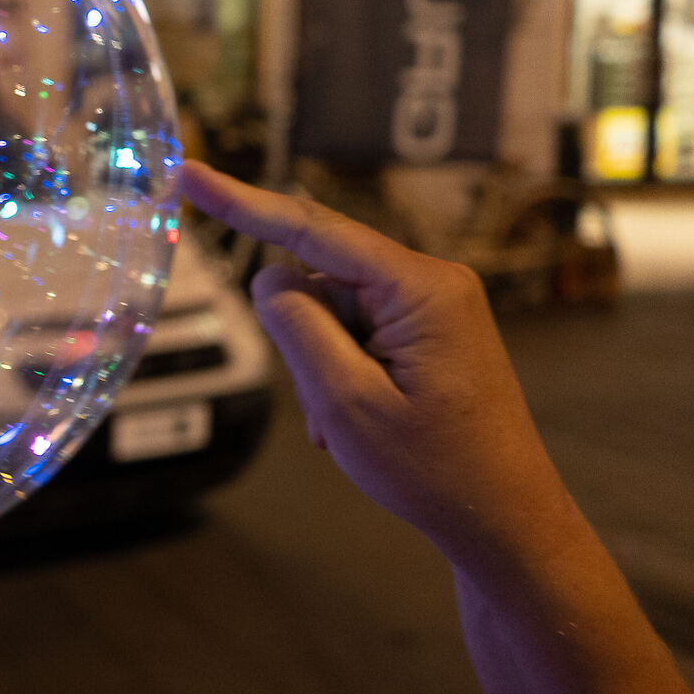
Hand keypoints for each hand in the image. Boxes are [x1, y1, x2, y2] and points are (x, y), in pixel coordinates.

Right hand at [178, 164, 574, 564]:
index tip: (190, 173)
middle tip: (326, 408)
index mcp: (421, 288)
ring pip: (332, 313)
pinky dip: (341, 376)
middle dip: (302, 339)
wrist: (503, 520)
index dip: (242, 202)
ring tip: (351, 427)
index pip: (312, 230)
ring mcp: (434, 307)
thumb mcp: (346, 401)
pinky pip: (356, 333)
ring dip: (321, 368)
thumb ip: (298, 327)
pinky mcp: (430, 331)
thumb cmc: (435, 470)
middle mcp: (433, 283)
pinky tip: (362, 424)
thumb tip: (268, 276)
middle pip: (320, 278)